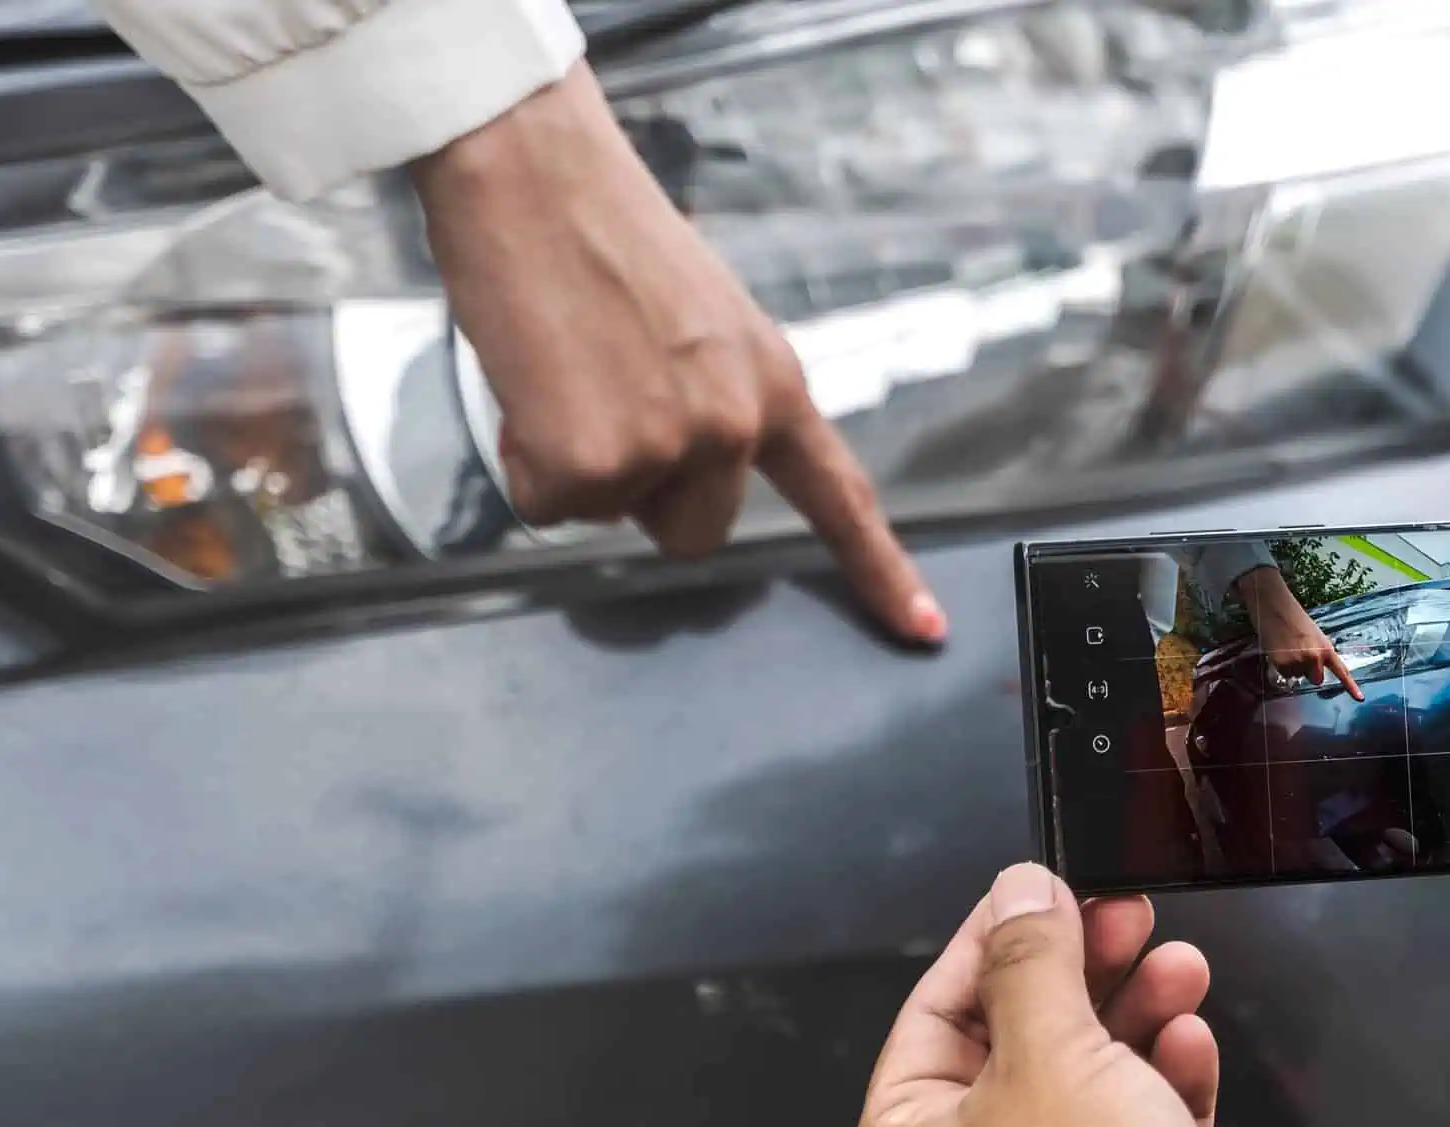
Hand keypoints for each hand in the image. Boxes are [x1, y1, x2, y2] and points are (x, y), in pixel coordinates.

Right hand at [412, 63, 945, 644]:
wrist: (531, 174)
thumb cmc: (603, 230)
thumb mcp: (702, 319)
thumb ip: (717, 395)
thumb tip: (685, 457)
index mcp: (773, 384)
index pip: (841, 495)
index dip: (882, 570)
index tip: (922, 628)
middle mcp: (733, 426)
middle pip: (695, 532)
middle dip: (647, 495)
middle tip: (606, 402)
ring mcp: (666, 449)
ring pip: (614, 515)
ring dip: (579, 467)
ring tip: (565, 372)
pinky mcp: (590, 466)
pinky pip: (547, 506)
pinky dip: (526, 460)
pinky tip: (530, 385)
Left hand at [851, 865, 1288, 1126]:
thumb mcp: (1049, 1050)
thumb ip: (1030, 958)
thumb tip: (1017, 892)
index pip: (934, 1015)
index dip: (992, 941)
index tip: (1041, 890)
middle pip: (1016, 1041)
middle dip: (1081, 973)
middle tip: (1122, 916)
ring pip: (1083, 1080)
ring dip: (1134, 1016)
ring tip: (1177, 966)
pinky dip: (1160, 1081)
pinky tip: (1188, 1042)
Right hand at [1239, 566, 1361, 698]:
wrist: (1276, 608)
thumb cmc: (1294, 619)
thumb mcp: (1314, 635)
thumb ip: (1319, 652)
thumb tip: (1315, 669)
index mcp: (1326, 648)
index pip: (1342, 671)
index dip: (1351, 686)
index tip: (1360, 698)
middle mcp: (1315, 657)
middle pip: (1317, 680)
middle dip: (1309, 673)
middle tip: (1299, 656)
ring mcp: (1300, 662)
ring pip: (1298, 676)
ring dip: (1293, 666)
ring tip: (1287, 648)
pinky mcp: (1284, 665)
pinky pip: (1285, 674)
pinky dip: (1282, 666)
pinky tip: (1280, 651)